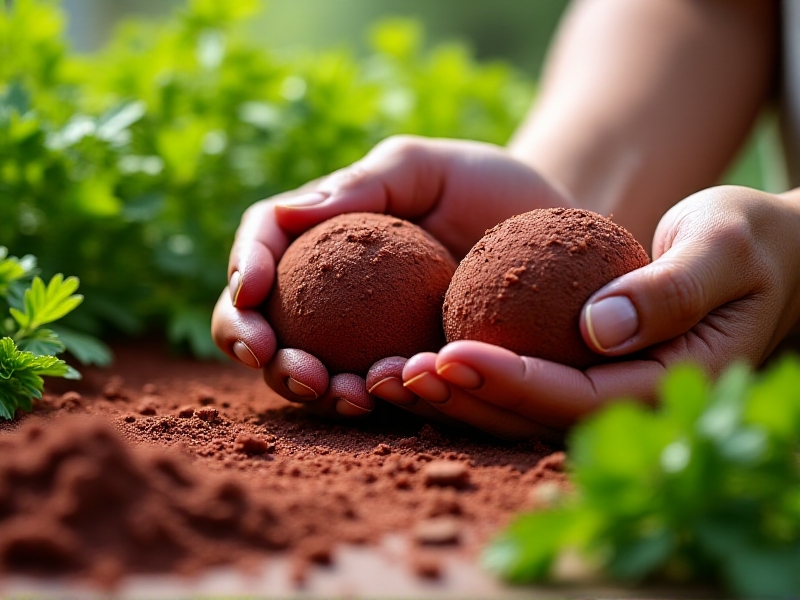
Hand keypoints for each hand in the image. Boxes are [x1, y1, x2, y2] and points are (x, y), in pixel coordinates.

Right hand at [211, 135, 571, 417]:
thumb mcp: (427, 167)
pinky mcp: (396, 365)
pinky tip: (374, 398)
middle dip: (252, 341)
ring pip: (303, 363)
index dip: (246, 266)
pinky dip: (359, 396)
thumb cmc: (485, 188)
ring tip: (333, 387)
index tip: (254, 291)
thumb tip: (285, 212)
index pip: (265, 241)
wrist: (547, 235)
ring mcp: (358, 332)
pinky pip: (364, 387)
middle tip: (276, 358)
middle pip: (262, 315)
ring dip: (303, 383)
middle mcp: (328, 286)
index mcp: (323, 229)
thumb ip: (363, 181)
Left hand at [369, 185, 799, 438]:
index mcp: (669, 383)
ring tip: (385, 374)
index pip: (580, 396)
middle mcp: (629, 400)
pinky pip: (519, 380)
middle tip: (397, 373)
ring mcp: (603, 389)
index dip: (513, 380)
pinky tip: (412, 355)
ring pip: (518, 407)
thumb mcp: (726, 247)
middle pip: (535, 415)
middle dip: (465, 399)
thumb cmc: (747, 240)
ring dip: (451, 396)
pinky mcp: (581, 368)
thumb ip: (673, 289)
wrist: (753, 252)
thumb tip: (600, 328)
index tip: (451, 354)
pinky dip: (467, 374)